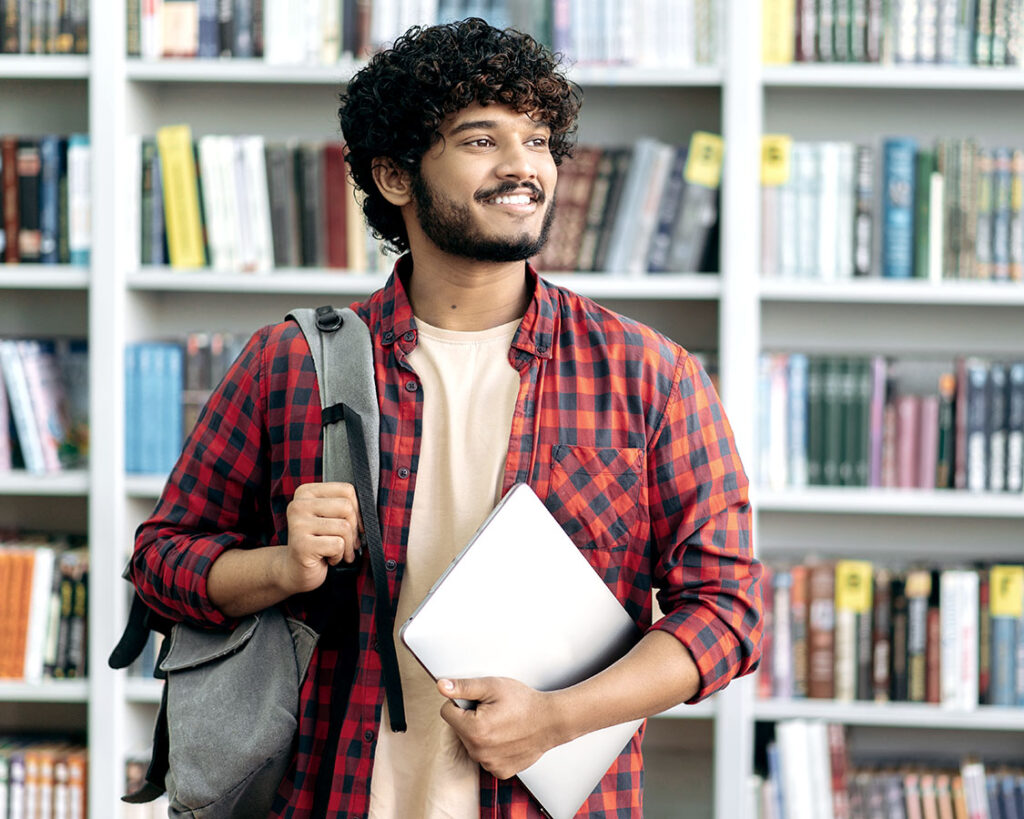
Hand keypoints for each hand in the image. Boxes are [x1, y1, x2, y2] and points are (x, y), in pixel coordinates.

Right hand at [280, 482, 361, 593]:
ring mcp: (298, 525)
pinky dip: (339, 555)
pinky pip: (338, 545)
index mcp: (306, 493)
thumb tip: (369, 509)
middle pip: (346, 507)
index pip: (346, 490)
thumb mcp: (328, 518)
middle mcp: (298, 505)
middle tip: (350, 542)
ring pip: (344, 527)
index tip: (356, 523)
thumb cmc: (317, 542)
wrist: (295, 569)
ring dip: (347, 545)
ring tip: (338, 551)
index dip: (358, 509)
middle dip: (354, 529)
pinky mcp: (302, 545)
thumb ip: (343, 507)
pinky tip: (329, 558)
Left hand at [437, 677, 565, 780]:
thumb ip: (464, 687)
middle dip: (470, 718)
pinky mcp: (500, 771)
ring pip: (471, 744)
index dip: (460, 702)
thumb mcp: (492, 686)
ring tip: (502, 723)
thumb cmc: (524, 702)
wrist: (551, 721)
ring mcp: (489, 764)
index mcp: (473, 730)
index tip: (479, 701)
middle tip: (493, 711)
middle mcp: (478, 752)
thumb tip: (441, 686)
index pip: (447, 712)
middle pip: (459, 729)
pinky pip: (485, 757)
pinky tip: (506, 737)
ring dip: (481, 734)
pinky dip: (492, 748)